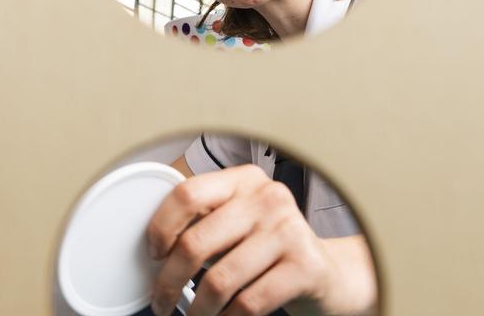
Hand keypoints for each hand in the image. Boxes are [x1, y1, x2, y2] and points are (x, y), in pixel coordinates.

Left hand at [146, 164, 375, 315]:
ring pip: (219, 279)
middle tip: (161, 301)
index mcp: (244, 180)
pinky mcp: (305, 267)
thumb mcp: (240, 224)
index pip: (187, 194)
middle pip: (196, 242)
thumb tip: (155, 254)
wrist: (330, 275)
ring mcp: (289, 231)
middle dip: (168, 281)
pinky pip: (248, 302)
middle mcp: (268, 198)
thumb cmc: (272, 250)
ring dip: (197, 310)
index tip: (153, 254)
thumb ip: (206, 224)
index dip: (160, 228)